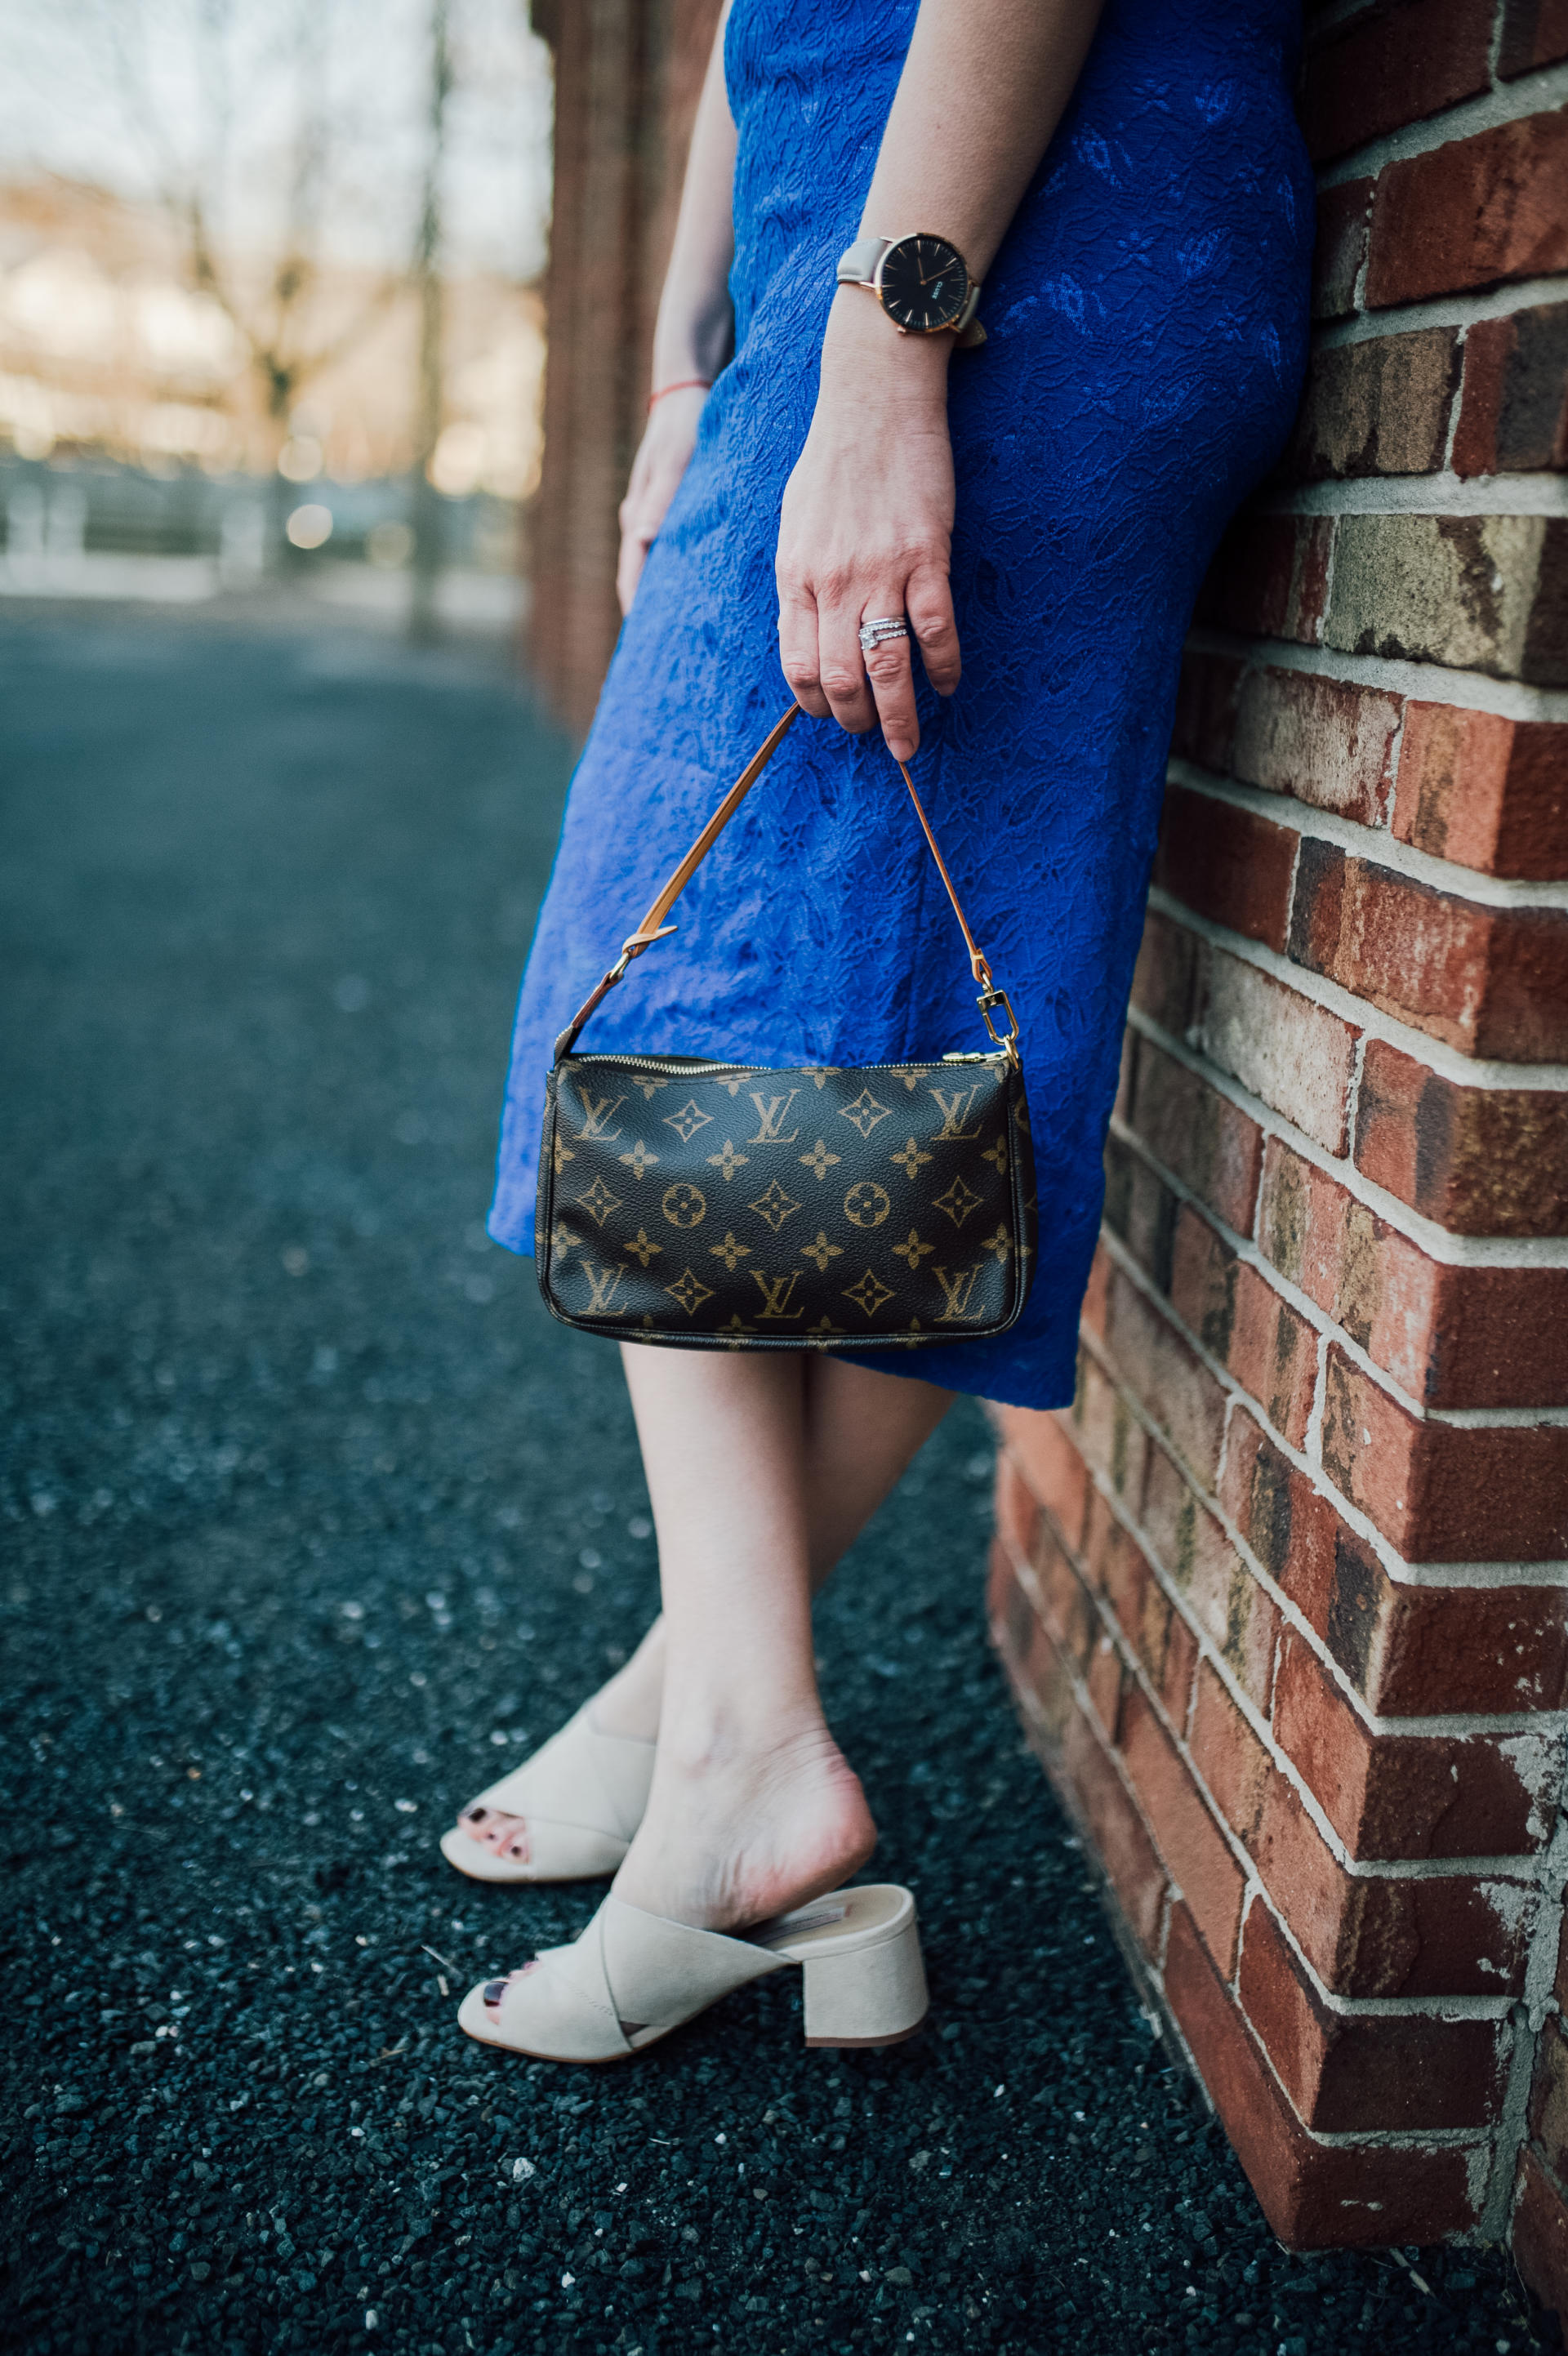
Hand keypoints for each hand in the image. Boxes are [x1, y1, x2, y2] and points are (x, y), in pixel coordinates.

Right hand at [617, 385, 709, 614]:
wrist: (685, 392)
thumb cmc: (683, 425)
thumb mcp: (674, 460)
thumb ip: (660, 499)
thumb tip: (641, 539)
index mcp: (638, 515)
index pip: (633, 571)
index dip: (635, 604)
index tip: (642, 637)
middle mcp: (640, 519)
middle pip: (639, 573)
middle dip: (647, 607)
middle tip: (659, 645)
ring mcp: (651, 514)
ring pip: (652, 562)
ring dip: (660, 591)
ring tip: (675, 624)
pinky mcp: (666, 507)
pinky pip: (666, 547)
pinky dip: (672, 568)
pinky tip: (689, 583)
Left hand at [776, 292, 958, 762]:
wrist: (873, 401)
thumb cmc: (832, 460)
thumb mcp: (795, 524)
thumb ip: (800, 579)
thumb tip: (803, 629)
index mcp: (797, 576)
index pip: (798, 665)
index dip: (815, 703)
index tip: (833, 714)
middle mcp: (833, 583)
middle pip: (840, 679)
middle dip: (856, 721)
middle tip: (874, 737)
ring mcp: (881, 572)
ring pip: (886, 667)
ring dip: (899, 716)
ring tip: (907, 743)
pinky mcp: (926, 555)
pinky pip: (935, 629)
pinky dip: (944, 666)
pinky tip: (950, 683)